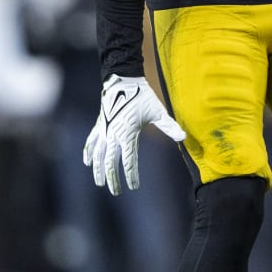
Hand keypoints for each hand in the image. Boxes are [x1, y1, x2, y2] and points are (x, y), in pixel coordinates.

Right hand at [82, 75, 185, 194]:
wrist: (122, 80)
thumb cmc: (141, 96)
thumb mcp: (157, 111)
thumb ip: (169, 126)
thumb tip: (184, 137)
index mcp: (127, 134)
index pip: (129, 161)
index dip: (131, 175)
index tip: (134, 186)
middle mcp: (113, 134)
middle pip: (110, 162)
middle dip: (113, 178)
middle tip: (116, 191)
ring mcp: (104, 130)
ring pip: (98, 155)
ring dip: (98, 169)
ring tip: (99, 183)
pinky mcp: (99, 125)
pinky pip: (91, 141)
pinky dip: (89, 152)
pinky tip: (87, 162)